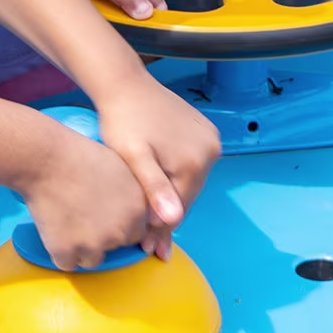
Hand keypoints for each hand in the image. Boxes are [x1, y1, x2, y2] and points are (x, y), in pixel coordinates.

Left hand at [21, 77, 219, 269]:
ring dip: (172, 198)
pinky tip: (160, 189)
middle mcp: (210, 150)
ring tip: (151, 221)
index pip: (178, 208)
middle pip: (186, 196)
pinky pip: (191, 165)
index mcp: (194, 160)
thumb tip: (173, 218)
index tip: (145, 248)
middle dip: (166, 218)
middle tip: (146, 243)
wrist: (124, 83)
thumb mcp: (133, 156)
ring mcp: (210, 139)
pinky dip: (176, 178)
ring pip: (189, 182)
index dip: (160, 230)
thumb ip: (154, 187)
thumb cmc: (122, 120)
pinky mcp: (205, 131)